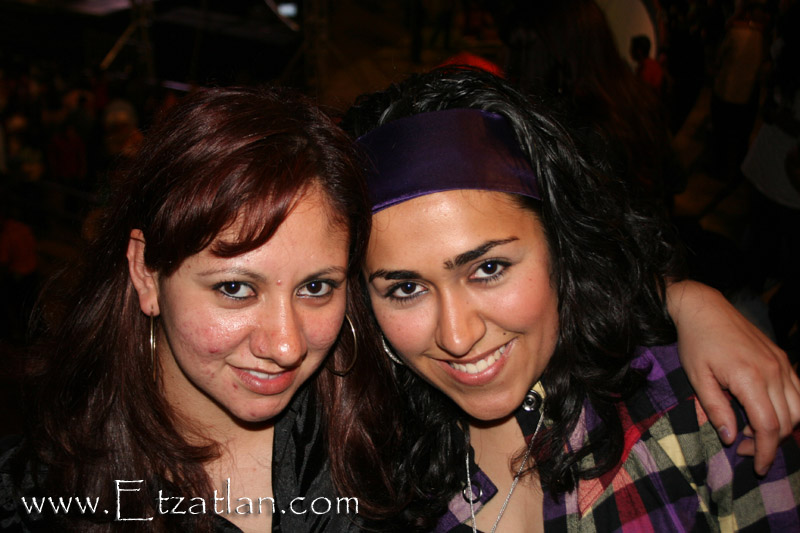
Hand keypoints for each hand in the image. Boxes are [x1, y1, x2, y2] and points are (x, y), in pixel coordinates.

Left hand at [667, 280, 799, 474]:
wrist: (704, 307)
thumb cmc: (696, 342)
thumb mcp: (698, 377)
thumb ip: (715, 409)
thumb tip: (731, 439)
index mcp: (750, 378)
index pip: (770, 427)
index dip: (767, 452)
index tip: (758, 467)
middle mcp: (774, 371)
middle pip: (788, 422)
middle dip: (770, 443)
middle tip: (743, 447)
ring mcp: (782, 364)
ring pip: (799, 409)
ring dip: (783, 427)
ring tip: (754, 431)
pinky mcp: (782, 358)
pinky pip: (798, 392)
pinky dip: (789, 409)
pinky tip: (765, 412)